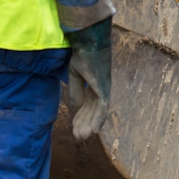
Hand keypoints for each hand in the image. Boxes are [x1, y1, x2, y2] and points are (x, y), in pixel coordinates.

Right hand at [67, 17, 111, 138]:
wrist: (88, 41)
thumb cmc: (82, 52)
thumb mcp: (75, 73)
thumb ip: (75, 89)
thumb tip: (76, 106)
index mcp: (94, 84)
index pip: (87, 105)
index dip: (80, 117)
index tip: (74, 128)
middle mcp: (101, 88)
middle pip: (93, 111)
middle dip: (84, 124)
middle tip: (78, 138)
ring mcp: (104, 88)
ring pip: (98, 112)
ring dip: (89, 125)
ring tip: (82, 138)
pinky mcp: (104, 88)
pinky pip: (103, 107)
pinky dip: (98, 119)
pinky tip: (93, 131)